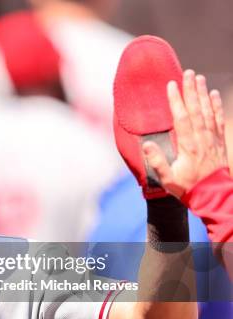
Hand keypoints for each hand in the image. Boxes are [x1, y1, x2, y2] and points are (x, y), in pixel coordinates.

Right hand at [143, 70, 227, 197]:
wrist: (214, 196)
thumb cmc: (187, 188)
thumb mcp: (167, 179)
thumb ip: (157, 161)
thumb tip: (147, 143)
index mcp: (188, 147)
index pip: (182, 119)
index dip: (176, 101)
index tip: (172, 85)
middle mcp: (202, 139)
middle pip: (196, 110)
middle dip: (192, 90)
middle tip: (188, 73)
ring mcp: (212, 139)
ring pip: (208, 112)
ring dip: (203, 94)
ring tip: (199, 78)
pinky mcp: (219, 142)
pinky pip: (218, 120)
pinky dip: (216, 106)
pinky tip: (214, 94)